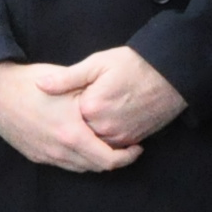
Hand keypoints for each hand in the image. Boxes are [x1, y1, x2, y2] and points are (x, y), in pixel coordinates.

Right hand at [0, 61, 142, 173]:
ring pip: (80, 168)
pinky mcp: (35, 155)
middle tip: (126, 147)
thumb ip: (94, 99)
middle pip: (96, 167)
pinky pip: (63, 164)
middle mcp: (59, 151)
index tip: (137, 146)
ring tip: (106, 145)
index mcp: (72, 135)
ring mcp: (45, 156)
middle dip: (115, 159)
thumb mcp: (69, 84)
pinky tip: (82, 144)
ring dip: (95, 160)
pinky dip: (78, 159)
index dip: (127, 157)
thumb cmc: (31, 83)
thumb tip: (118, 106)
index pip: (108, 160)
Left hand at [67, 46, 185, 148]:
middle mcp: (104, 127)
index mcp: (90, 108)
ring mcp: (120, 136)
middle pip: (78, 134)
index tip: (65, 101)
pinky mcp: (133, 140)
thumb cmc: (134, 64)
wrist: (171, 74)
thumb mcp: (97, 63)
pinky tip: (104, 125)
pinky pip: (111, 147)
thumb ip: (67, 78)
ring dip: (88, 136)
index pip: (65, 117)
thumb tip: (40, 85)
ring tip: (90, 118)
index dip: (63, 109)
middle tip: (77, 111)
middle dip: (74, 126)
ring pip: (94, 144)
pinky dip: (105, 140)